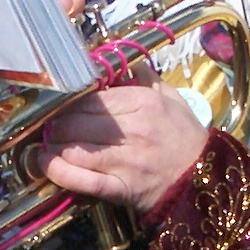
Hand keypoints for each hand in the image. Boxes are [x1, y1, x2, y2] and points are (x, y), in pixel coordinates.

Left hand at [41, 66, 207, 215]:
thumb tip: (118, 61)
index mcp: (142, 103)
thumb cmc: (185, 136)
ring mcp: (125, 161)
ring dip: (53, 146)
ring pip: (74, 149)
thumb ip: (143, 76)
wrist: (204, 178)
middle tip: (48, 126)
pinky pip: (83, 181)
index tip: (59, 106)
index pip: (90, 99)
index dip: (68, 103)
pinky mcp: (121, 188)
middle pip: (76, 123)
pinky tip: (47, 163)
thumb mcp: (171, 97)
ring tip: (46, 143)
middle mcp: (132, 131)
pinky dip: (60, 172)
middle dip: (55, 124)